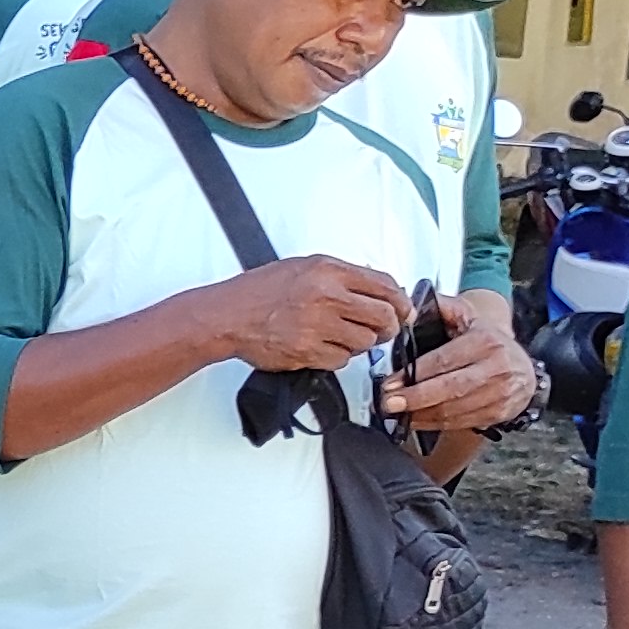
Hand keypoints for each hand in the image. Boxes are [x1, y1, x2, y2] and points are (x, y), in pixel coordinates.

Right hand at [198, 257, 411, 371]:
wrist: (226, 315)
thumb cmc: (258, 292)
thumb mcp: (302, 268)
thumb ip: (340, 275)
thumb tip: (374, 287)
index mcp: (328, 271)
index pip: (385, 285)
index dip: (400, 301)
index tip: (402, 309)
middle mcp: (326, 296)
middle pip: (384, 316)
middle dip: (387, 326)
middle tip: (381, 329)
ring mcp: (318, 325)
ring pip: (365, 342)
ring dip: (358, 343)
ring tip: (340, 336)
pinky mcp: (309, 352)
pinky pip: (342, 360)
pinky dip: (336, 357)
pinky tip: (321, 346)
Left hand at [384, 311, 541, 436]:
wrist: (520, 363)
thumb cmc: (486, 339)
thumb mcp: (467, 315)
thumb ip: (440, 307)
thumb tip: (409, 310)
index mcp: (485, 342)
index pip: (444, 360)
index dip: (415, 374)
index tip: (391, 383)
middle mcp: (496, 369)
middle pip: (450, 388)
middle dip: (416, 398)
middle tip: (389, 403)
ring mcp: (500, 394)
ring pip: (455, 409)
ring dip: (422, 414)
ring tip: (398, 413)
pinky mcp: (500, 413)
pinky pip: (462, 422)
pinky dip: (436, 424)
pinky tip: (417, 419)